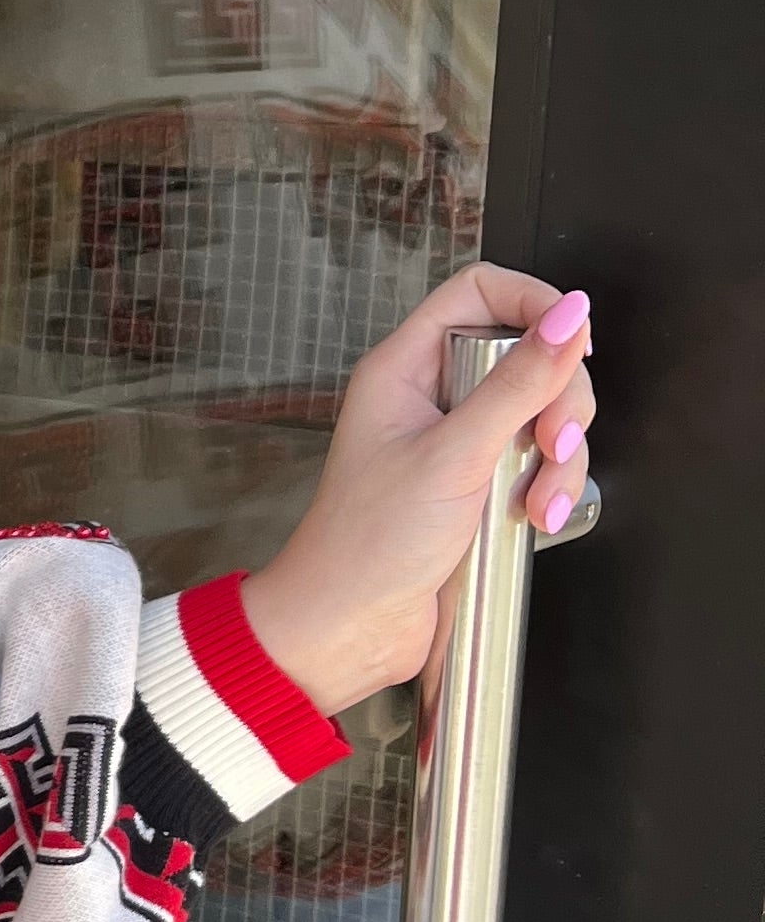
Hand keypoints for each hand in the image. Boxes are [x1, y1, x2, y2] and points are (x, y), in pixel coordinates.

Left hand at [238, 264, 594, 718]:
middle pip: (529, 354)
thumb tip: (569, 316)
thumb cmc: (365, 545)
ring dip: (560, 458)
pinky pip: (537, 463)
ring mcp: (458, 442)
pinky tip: (537, 518)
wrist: (348, 629)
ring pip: (543, 415)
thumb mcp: (453, 455)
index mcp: (404, 368)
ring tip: (537, 500)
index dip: (534, 303)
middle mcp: (431, 397)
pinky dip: (550, 487)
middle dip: (559, 402)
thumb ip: (518, 383)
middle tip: (551, 445)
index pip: (479, 292)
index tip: (574, 341)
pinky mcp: (479, 485)